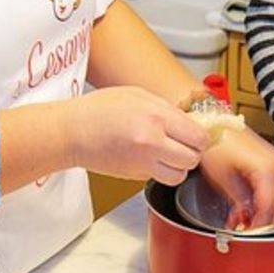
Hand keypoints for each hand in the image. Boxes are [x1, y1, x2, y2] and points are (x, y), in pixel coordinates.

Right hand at [65, 86, 210, 185]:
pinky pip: (159, 177)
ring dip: (178, 167)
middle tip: (185, 144)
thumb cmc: (98, 109)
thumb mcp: (138, 95)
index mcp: (156, 117)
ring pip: (178, 176)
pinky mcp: (134, 176)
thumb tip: (190, 122)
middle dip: (192, 153)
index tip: (199, 135)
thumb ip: (167, 109)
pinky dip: (160, 171)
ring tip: (168, 153)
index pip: (198, 137)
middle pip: (193, 159)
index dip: (202, 137)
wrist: (71, 132)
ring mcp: (142, 163)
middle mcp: (152, 142)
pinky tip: (149, 156)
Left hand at [197, 126, 273, 230]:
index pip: (270, 206)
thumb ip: (239, 201)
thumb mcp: (222, 179)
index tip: (250, 233)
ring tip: (246, 219)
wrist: (210, 124)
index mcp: (266, 168)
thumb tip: (245, 217)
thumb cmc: (213, 144)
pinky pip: (272, 183)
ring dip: (265, 209)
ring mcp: (272, 158)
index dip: (260, 225)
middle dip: (265, 219)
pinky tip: (249, 204)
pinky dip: (263, 197)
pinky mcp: (266, 157)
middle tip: (249, 229)